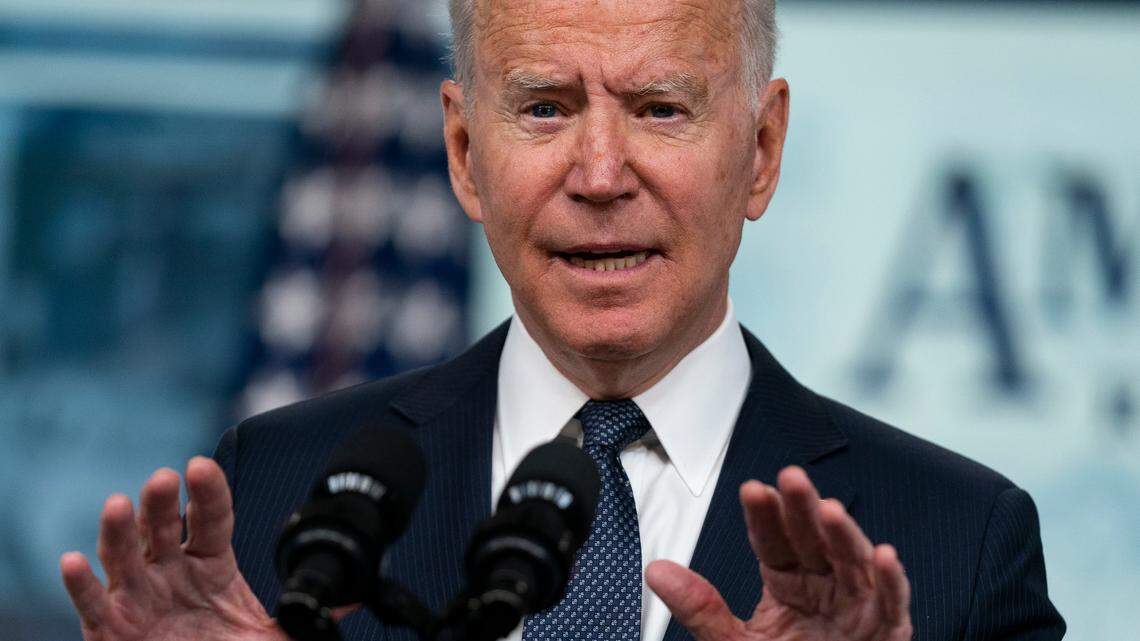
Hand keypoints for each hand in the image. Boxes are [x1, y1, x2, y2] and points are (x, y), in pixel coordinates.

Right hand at [59, 457, 286, 640]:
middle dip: (160, 502)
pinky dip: (80, 583)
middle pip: (163, 526)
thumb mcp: (271, 635)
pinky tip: (72, 562)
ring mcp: (138, 594)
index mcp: (211, 562)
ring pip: (124, 554)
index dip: (207, 492)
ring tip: (117, 504)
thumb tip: (347, 596)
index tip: (201, 466)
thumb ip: (301, 613)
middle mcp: (170, 569)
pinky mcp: (109, 625)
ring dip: (118, 529)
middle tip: (165, 478)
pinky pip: (93, 602)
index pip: (210, 518)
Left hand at [647, 466, 911, 640]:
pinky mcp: (887, 631)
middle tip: (790, 478)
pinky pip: (893, 604)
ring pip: (853, 562)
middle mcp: (823, 585)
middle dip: (802, 509)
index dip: (764, 516)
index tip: (752, 489)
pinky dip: (892, 581)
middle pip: (812, 540)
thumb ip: (701, 609)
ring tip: (829, 510)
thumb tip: (655, 570)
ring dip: (844, 534)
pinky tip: (885, 555)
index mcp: (787, 582)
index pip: (772, 541)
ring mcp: (857, 605)